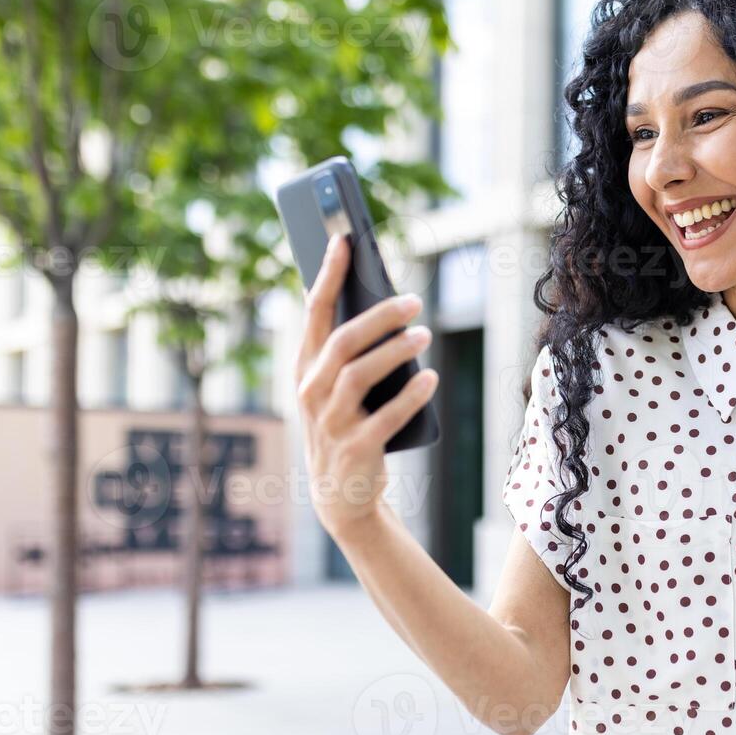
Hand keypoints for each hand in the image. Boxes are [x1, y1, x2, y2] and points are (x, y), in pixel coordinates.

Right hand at [293, 234, 438, 539]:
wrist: (340, 494)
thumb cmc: (346, 424)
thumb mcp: (338, 386)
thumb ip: (351, 349)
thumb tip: (387, 301)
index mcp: (305, 367)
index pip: (315, 311)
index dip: (330, 274)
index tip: (344, 240)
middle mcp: (310, 390)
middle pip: (343, 340)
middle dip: (379, 315)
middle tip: (414, 300)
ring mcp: (330, 421)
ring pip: (359, 374)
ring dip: (395, 350)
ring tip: (425, 334)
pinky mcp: (355, 448)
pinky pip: (385, 416)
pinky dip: (410, 395)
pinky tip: (430, 377)